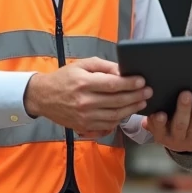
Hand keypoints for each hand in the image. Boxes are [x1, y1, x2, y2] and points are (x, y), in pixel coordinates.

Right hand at [25, 57, 150, 136]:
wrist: (43, 97)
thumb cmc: (64, 78)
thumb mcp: (82, 65)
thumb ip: (103, 66)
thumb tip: (122, 71)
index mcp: (84, 84)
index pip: (113, 85)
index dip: (130, 84)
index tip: (142, 81)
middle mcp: (84, 102)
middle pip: (117, 101)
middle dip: (136, 96)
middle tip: (148, 92)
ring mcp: (84, 117)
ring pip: (115, 116)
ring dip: (131, 109)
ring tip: (141, 102)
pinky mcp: (84, 127)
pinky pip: (107, 125)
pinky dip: (120, 119)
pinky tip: (127, 112)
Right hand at [145, 91, 191, 152]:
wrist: (185, 143)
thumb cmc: (168, 126)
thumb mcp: (159, 125)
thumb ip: (154, 116)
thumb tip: (152, 102)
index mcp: (161, 134)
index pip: (159, 129)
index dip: (159, 122)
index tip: (160, 114)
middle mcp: (176, 139)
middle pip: (180, 125)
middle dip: (183, 110)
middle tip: (186, 94)